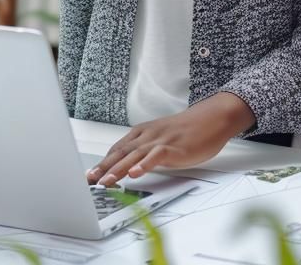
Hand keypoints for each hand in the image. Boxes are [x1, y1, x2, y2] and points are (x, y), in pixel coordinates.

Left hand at [87, 93, 255, 186]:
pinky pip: (156, 156)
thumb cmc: (187, 130)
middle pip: (120, 153)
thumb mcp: (160, 139)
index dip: (103, 163)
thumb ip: (145, 150)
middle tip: (90, 181)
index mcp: (142, 133)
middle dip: (104, 168)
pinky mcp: (173, 147)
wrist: (211, 118)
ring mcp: (160, 140)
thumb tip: (130, 165)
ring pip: (134, 155)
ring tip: (106, 182)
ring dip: (118, 170)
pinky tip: (135, 173)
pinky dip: (144, 165)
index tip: (91, 175)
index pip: (117, 149)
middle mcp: (147, 135)